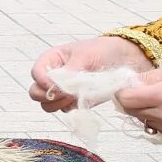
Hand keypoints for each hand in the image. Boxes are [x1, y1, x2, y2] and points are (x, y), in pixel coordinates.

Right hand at [27, 36, 151, 111]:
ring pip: (48, 104)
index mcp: (53, 59)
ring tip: (76, 97)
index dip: (43, 81)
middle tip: (66, 94)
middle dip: (48, 96)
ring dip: (59, 104)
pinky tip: (83, 101)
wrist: (125, 59)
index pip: (36, 73)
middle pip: (36, 92)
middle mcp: (54, 76)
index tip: (56, 86)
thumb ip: (70, 72)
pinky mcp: (75, 101)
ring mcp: (63, 90)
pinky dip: (71, 108)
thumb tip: (59, 87)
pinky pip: (64, 110)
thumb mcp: (86, 56)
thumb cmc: (104, 51)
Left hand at [115, 64, 161, 143]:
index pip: (126, 100)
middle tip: (147, 91)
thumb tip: (129, 83)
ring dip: (147, 112)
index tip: (127, 86)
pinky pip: (159, 129)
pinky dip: (160, 121)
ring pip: (144, 121)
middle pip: (132, 112)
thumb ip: (150, 77)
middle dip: (133, 101)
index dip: (122, 92)